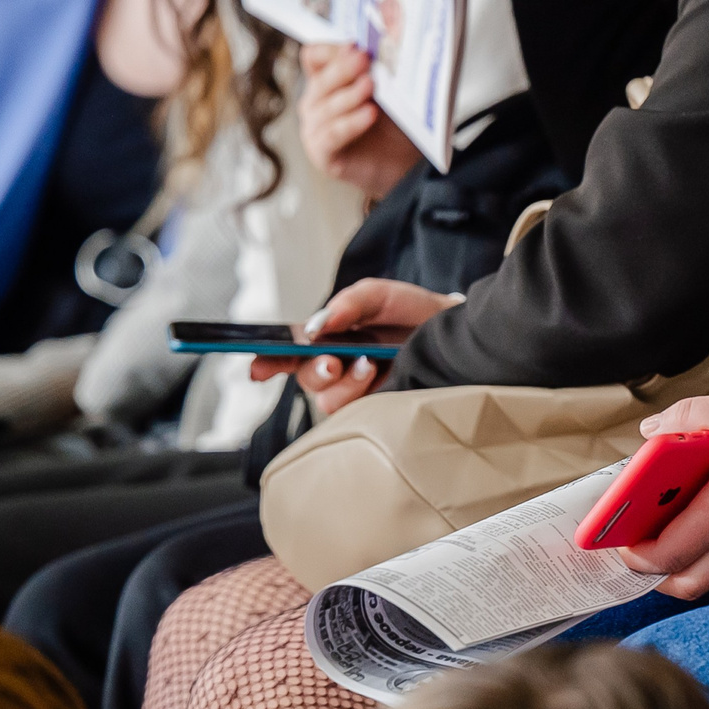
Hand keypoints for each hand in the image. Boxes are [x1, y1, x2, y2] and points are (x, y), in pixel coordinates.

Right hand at [246, 278, 460, 414]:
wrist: (453, 332)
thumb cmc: (412, 312)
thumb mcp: (380, 295)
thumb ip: (349, 303)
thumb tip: (316, 325)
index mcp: (328, 339)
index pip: (289, 354)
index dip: (267, 362)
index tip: (255, 369)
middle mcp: (336, 367)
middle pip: (306, 378)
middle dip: (315, 371)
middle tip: (333, 362)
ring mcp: (355, 390)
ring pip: (327, 399)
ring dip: (344, 383)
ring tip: (368, 364)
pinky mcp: (376, 407)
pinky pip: (354, 413)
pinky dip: (362, 394)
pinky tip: (378, 376)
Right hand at [298, 43, 420, 199]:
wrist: (402, 161)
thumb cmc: (392, 121)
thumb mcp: (388, 87)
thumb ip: (382, 63)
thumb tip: (391, 29)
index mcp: (325, 81)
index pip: (313, 57)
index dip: (330, 50)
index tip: (355, 45)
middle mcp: (314, 103)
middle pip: (319, 81)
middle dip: (343, 69)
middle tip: (364, 59)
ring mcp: (314, 129)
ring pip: (325, 108)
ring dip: (349, 95)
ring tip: (370, 86)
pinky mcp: (322, 154)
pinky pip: (331, 135)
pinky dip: (351, 123)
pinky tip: (369, 114)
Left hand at [617, 391, 708, 598]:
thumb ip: (684, 419)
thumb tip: (649, 436)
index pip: (665, 553)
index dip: (632, 552)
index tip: (615, 537)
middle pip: (683, 582)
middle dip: (651, 570)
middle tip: (635, 542)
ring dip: (680, 568)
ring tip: (665, 537)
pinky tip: (707, 528)